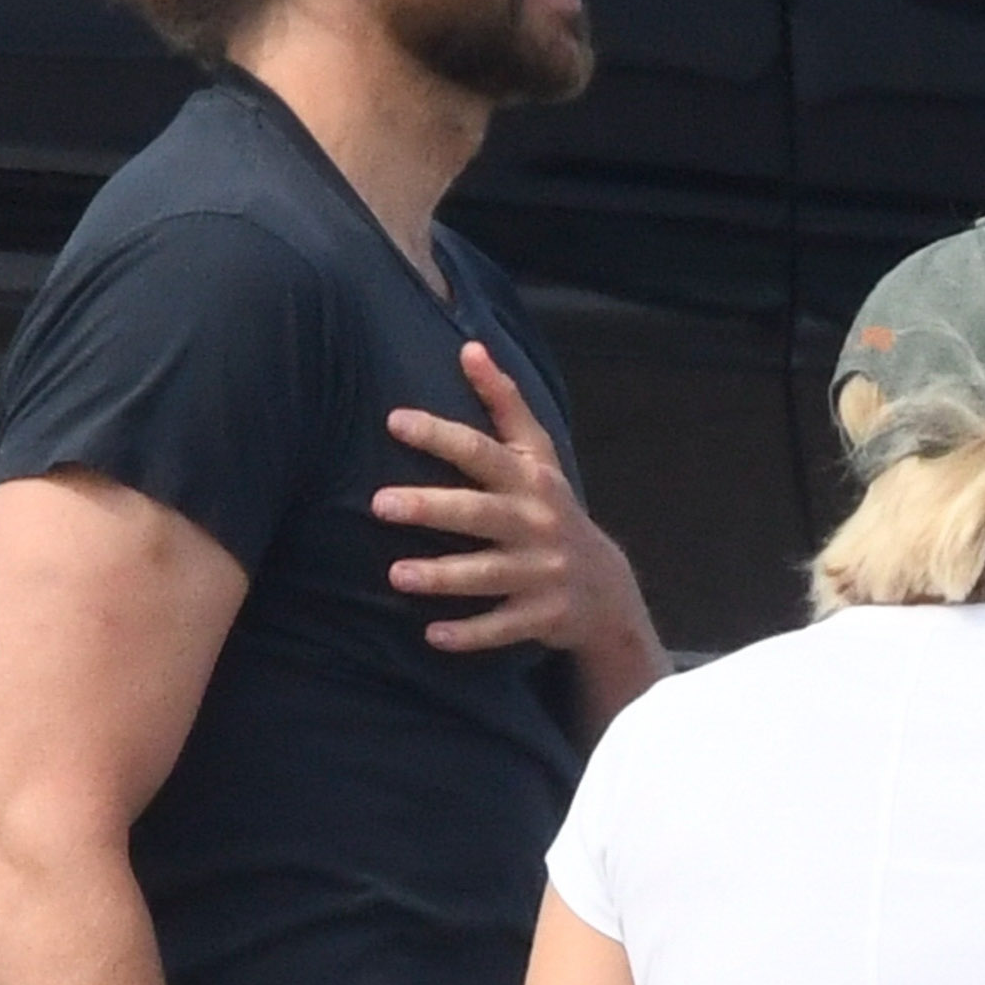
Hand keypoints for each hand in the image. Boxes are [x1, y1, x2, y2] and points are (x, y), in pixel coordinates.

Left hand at [374, 342, 649, 660]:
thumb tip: (470, 348)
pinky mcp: (542, 615)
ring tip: (395, 574)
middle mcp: (537, 523)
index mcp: (531, 480)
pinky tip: (433, 635)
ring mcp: (541, 572)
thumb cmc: (552, 510)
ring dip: (442, 576)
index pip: (482, 451)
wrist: (606, 589)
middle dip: (431, 507)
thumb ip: (505, 404)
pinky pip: (503, 627)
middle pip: (479, 512)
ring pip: (488, 574)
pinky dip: (470, 634)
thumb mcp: (539, 455)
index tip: (394, 420)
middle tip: (378, 504)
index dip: (440, 435)